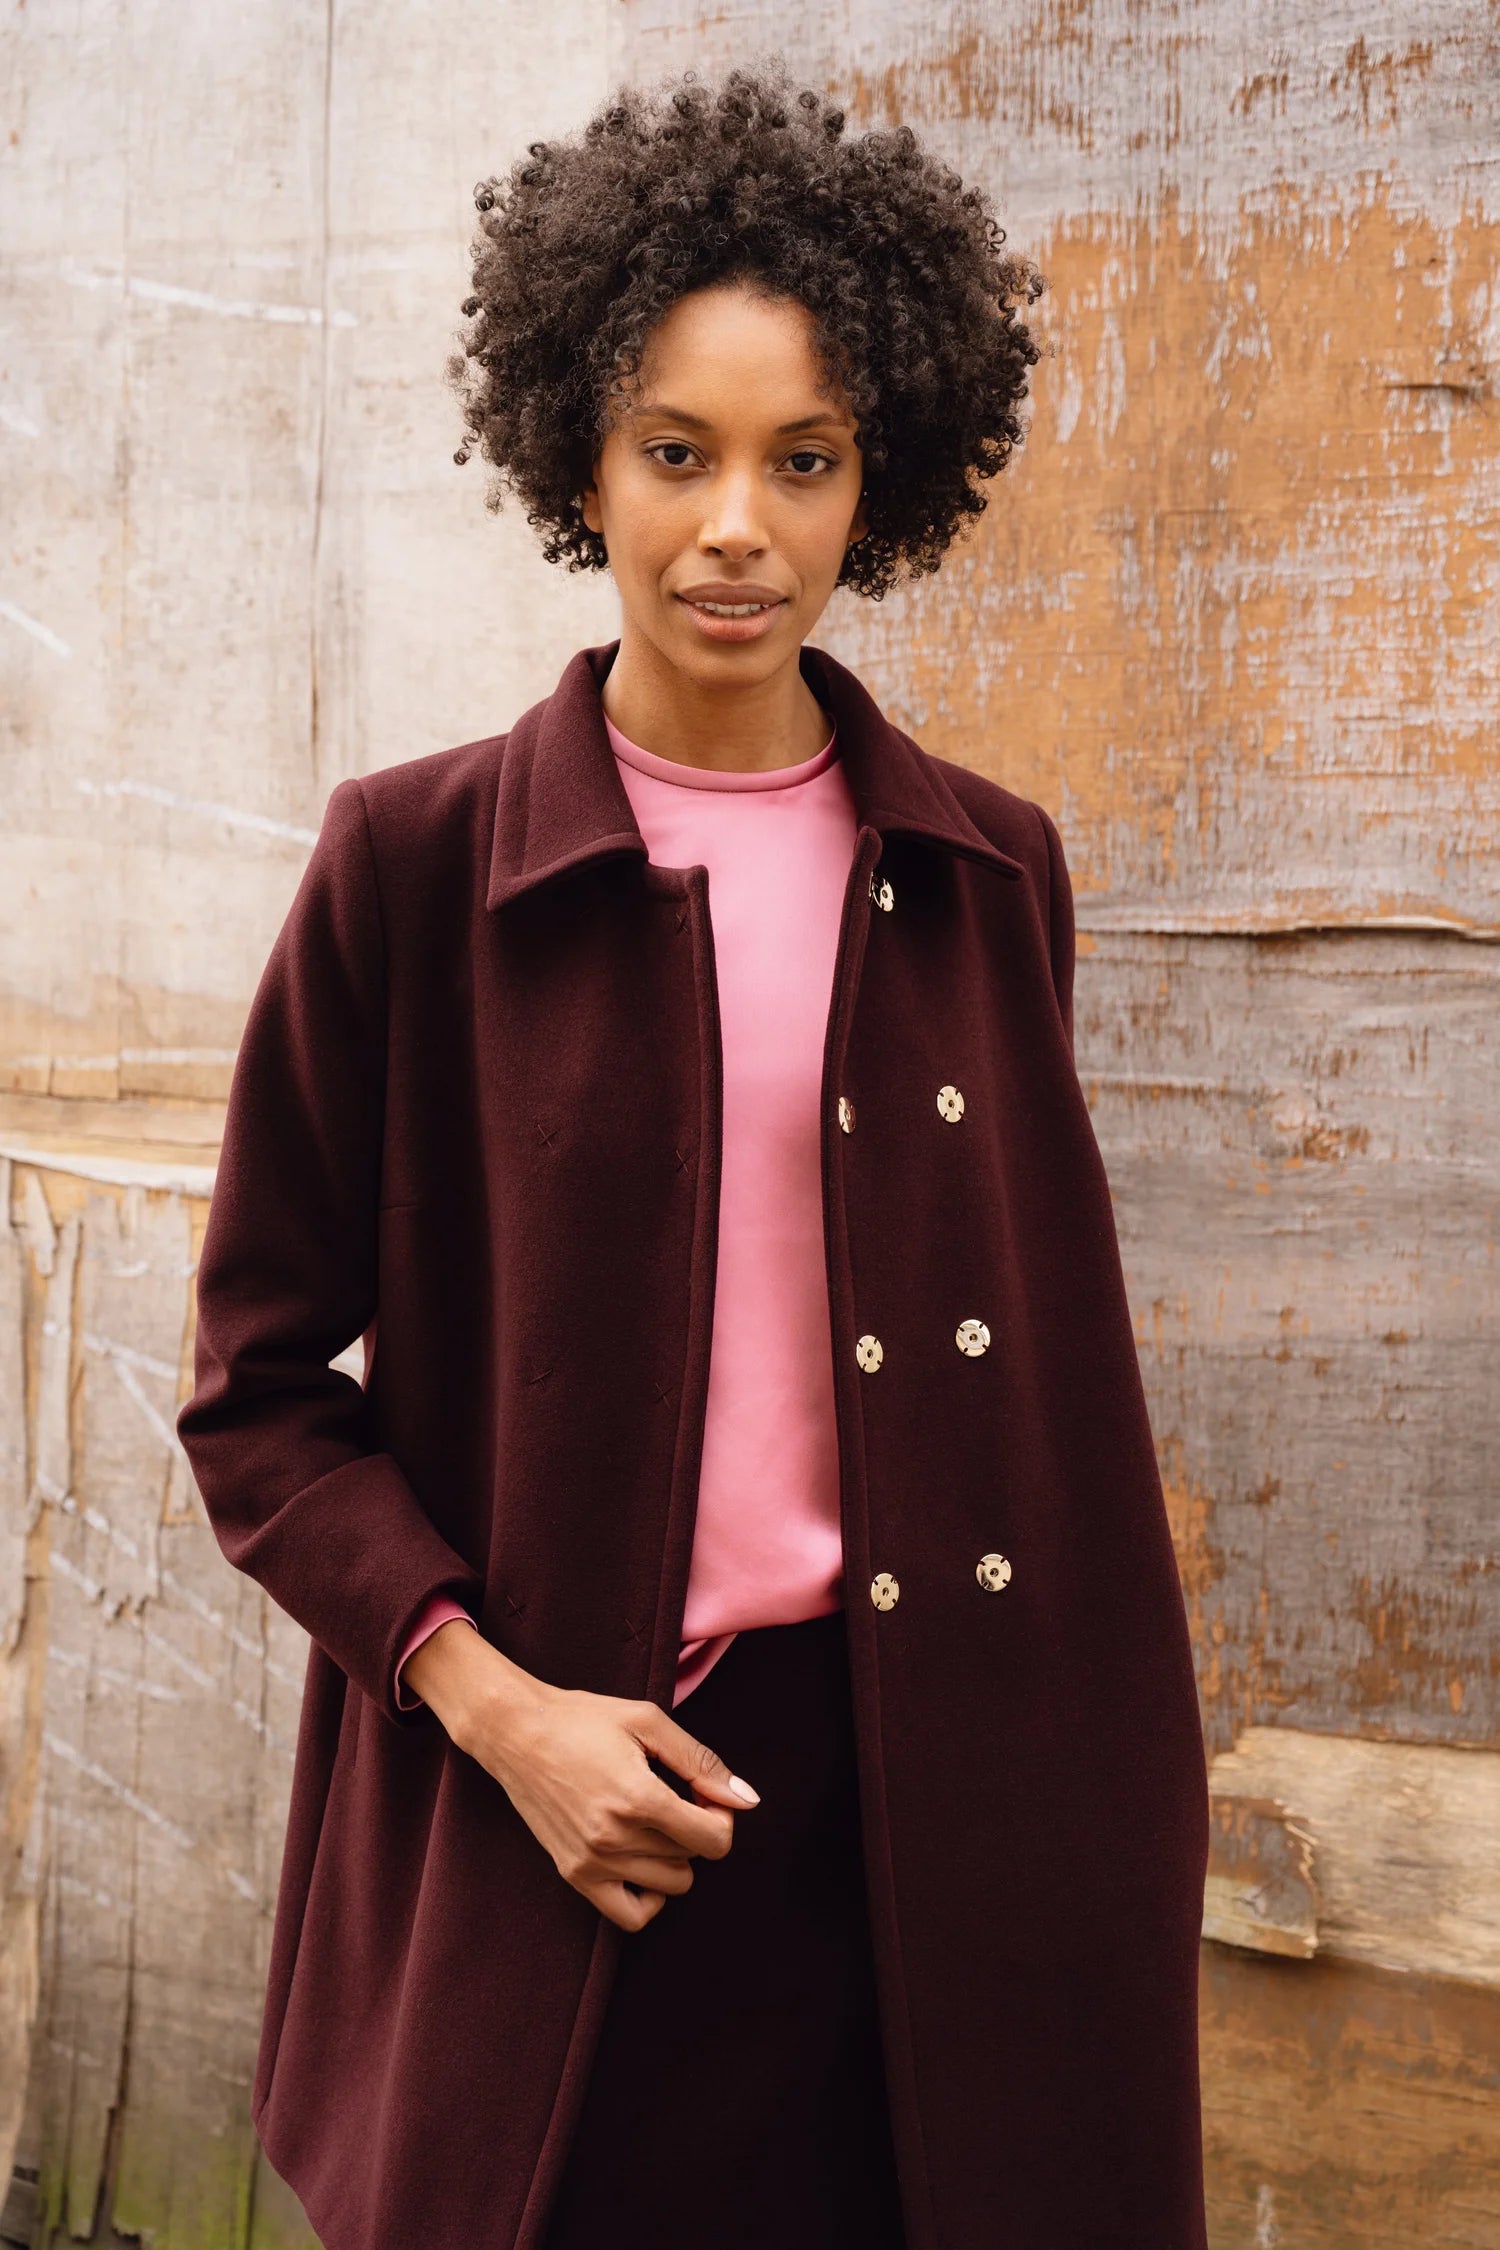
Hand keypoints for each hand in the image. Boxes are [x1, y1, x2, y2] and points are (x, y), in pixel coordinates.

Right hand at [407, 1623, 759, 1931]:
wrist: (516, 1732)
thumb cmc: (582, 1719)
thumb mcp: (648, 1722)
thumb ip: (701, 1761)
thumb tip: (747, 1800)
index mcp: (639, 1798)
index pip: (714, 1840)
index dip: (722, 1816)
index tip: (703, 1792)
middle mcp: (615, 1838)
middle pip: (693, 1858)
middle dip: (696, 1828)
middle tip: (676, 1795)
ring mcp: (592, 1862)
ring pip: (670, 1884)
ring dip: (674, 1856)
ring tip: (654, 1821)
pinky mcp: (573, 1874)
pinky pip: (631, 1916)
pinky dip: (649, 1896)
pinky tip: (644, 1860)